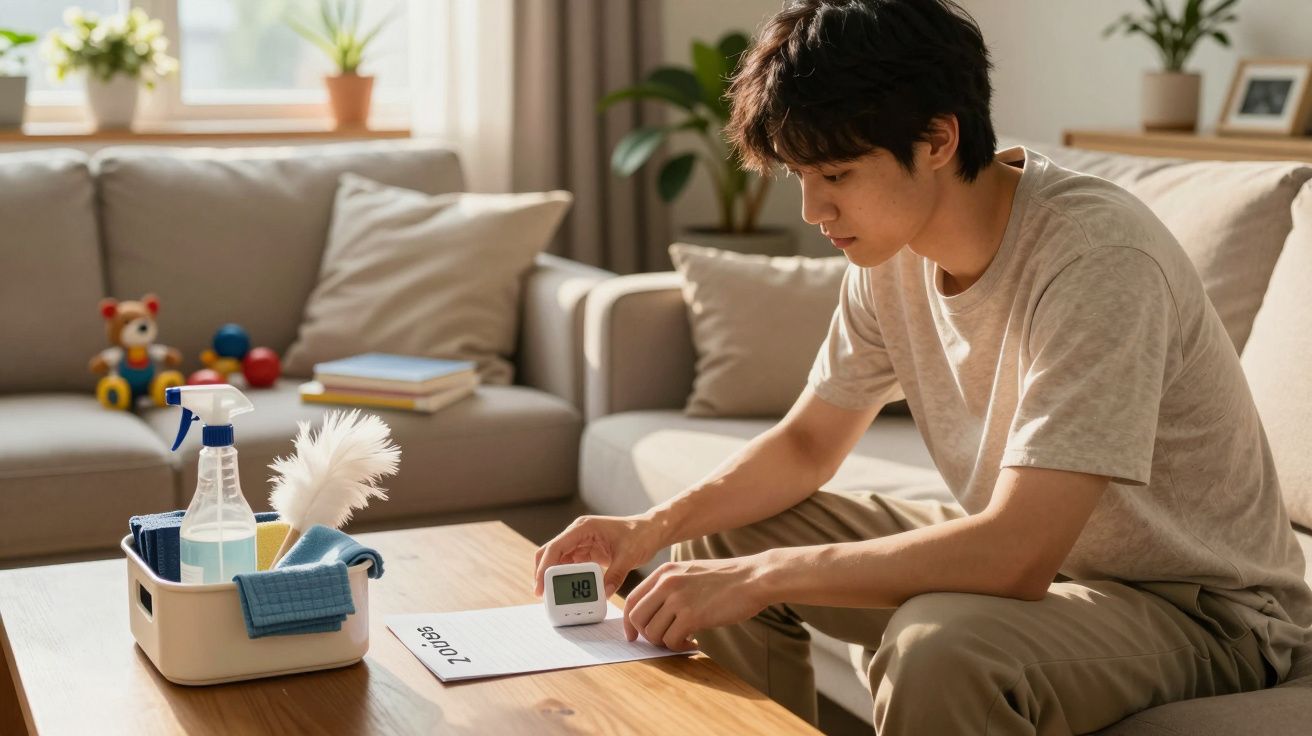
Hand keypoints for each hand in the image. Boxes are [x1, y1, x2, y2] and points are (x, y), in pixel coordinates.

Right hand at [534, 514, 665, 598]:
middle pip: (551, 552)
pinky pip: (570, 565)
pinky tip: (566, 590)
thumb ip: (615, 576)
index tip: (541, 585)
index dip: (545, 566)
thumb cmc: (640, 535)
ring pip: (558, 560)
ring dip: (553, 576)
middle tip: (541, 594)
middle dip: (543, 572)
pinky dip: (565, 577)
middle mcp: (578, 533)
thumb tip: (603, 595)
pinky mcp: (586, 552)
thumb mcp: (628, 556)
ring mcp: (581, 543)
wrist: (651, 531)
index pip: (556, 547)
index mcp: (583, 528)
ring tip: (552, 596)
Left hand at [623, 556, 769, 651]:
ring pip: (652, 632)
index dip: (629, 622)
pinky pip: (672, 641)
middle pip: (637, 618)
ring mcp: (678, 599)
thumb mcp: (691, 572)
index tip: (633, 635)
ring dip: (665, 642)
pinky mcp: (692, 616)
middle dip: (646, 635)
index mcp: (664, 572)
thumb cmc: (727, 579)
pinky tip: (694, 641)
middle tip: (663, 640)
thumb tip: (654, 613)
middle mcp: (667, 583)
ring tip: (683, 639)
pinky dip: (680, 646)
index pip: (632, 599)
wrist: (754, 578)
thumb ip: (670, 587)